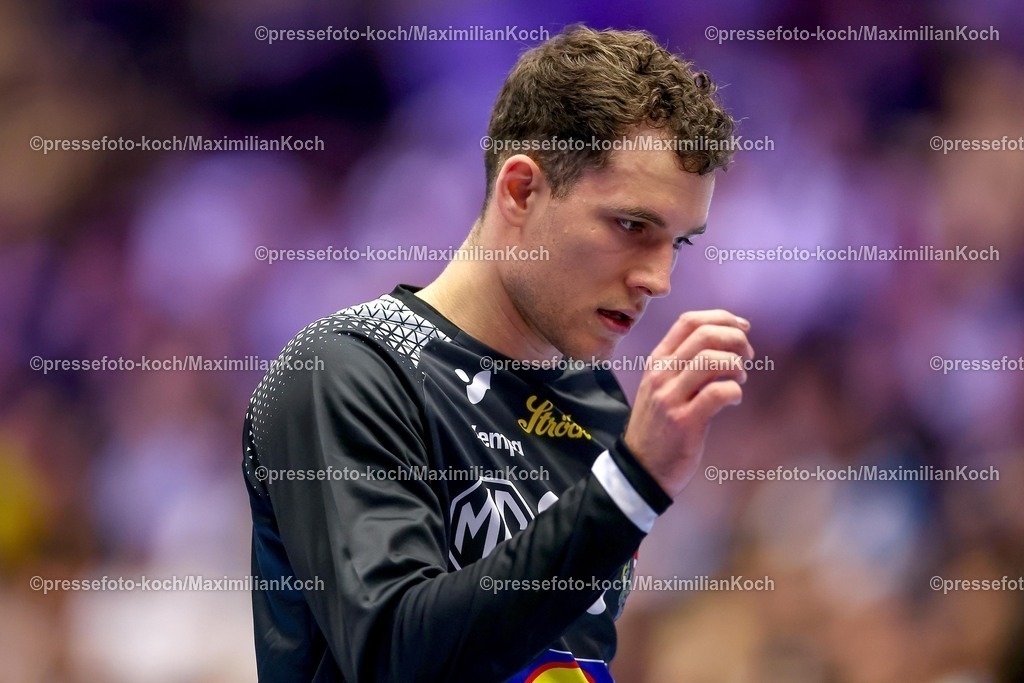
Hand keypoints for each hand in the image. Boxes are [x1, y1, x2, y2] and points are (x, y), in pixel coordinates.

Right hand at [624, 310, 752, 497]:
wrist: (641, 467)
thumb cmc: (659, 425)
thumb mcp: (661, 386)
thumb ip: (683, 363)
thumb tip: (724, 341)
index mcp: (657, 360)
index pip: (689, 321)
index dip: (722, 318)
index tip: (742, 328)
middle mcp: (661, 374)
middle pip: (705, 335)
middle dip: (736, 339)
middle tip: (748, 356)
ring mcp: (671, 397)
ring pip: (712, 359)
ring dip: (737, 364)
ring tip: (740, 378)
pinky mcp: (684, 421)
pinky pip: (718, 392)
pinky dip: (734, 391)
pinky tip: (734, 399)